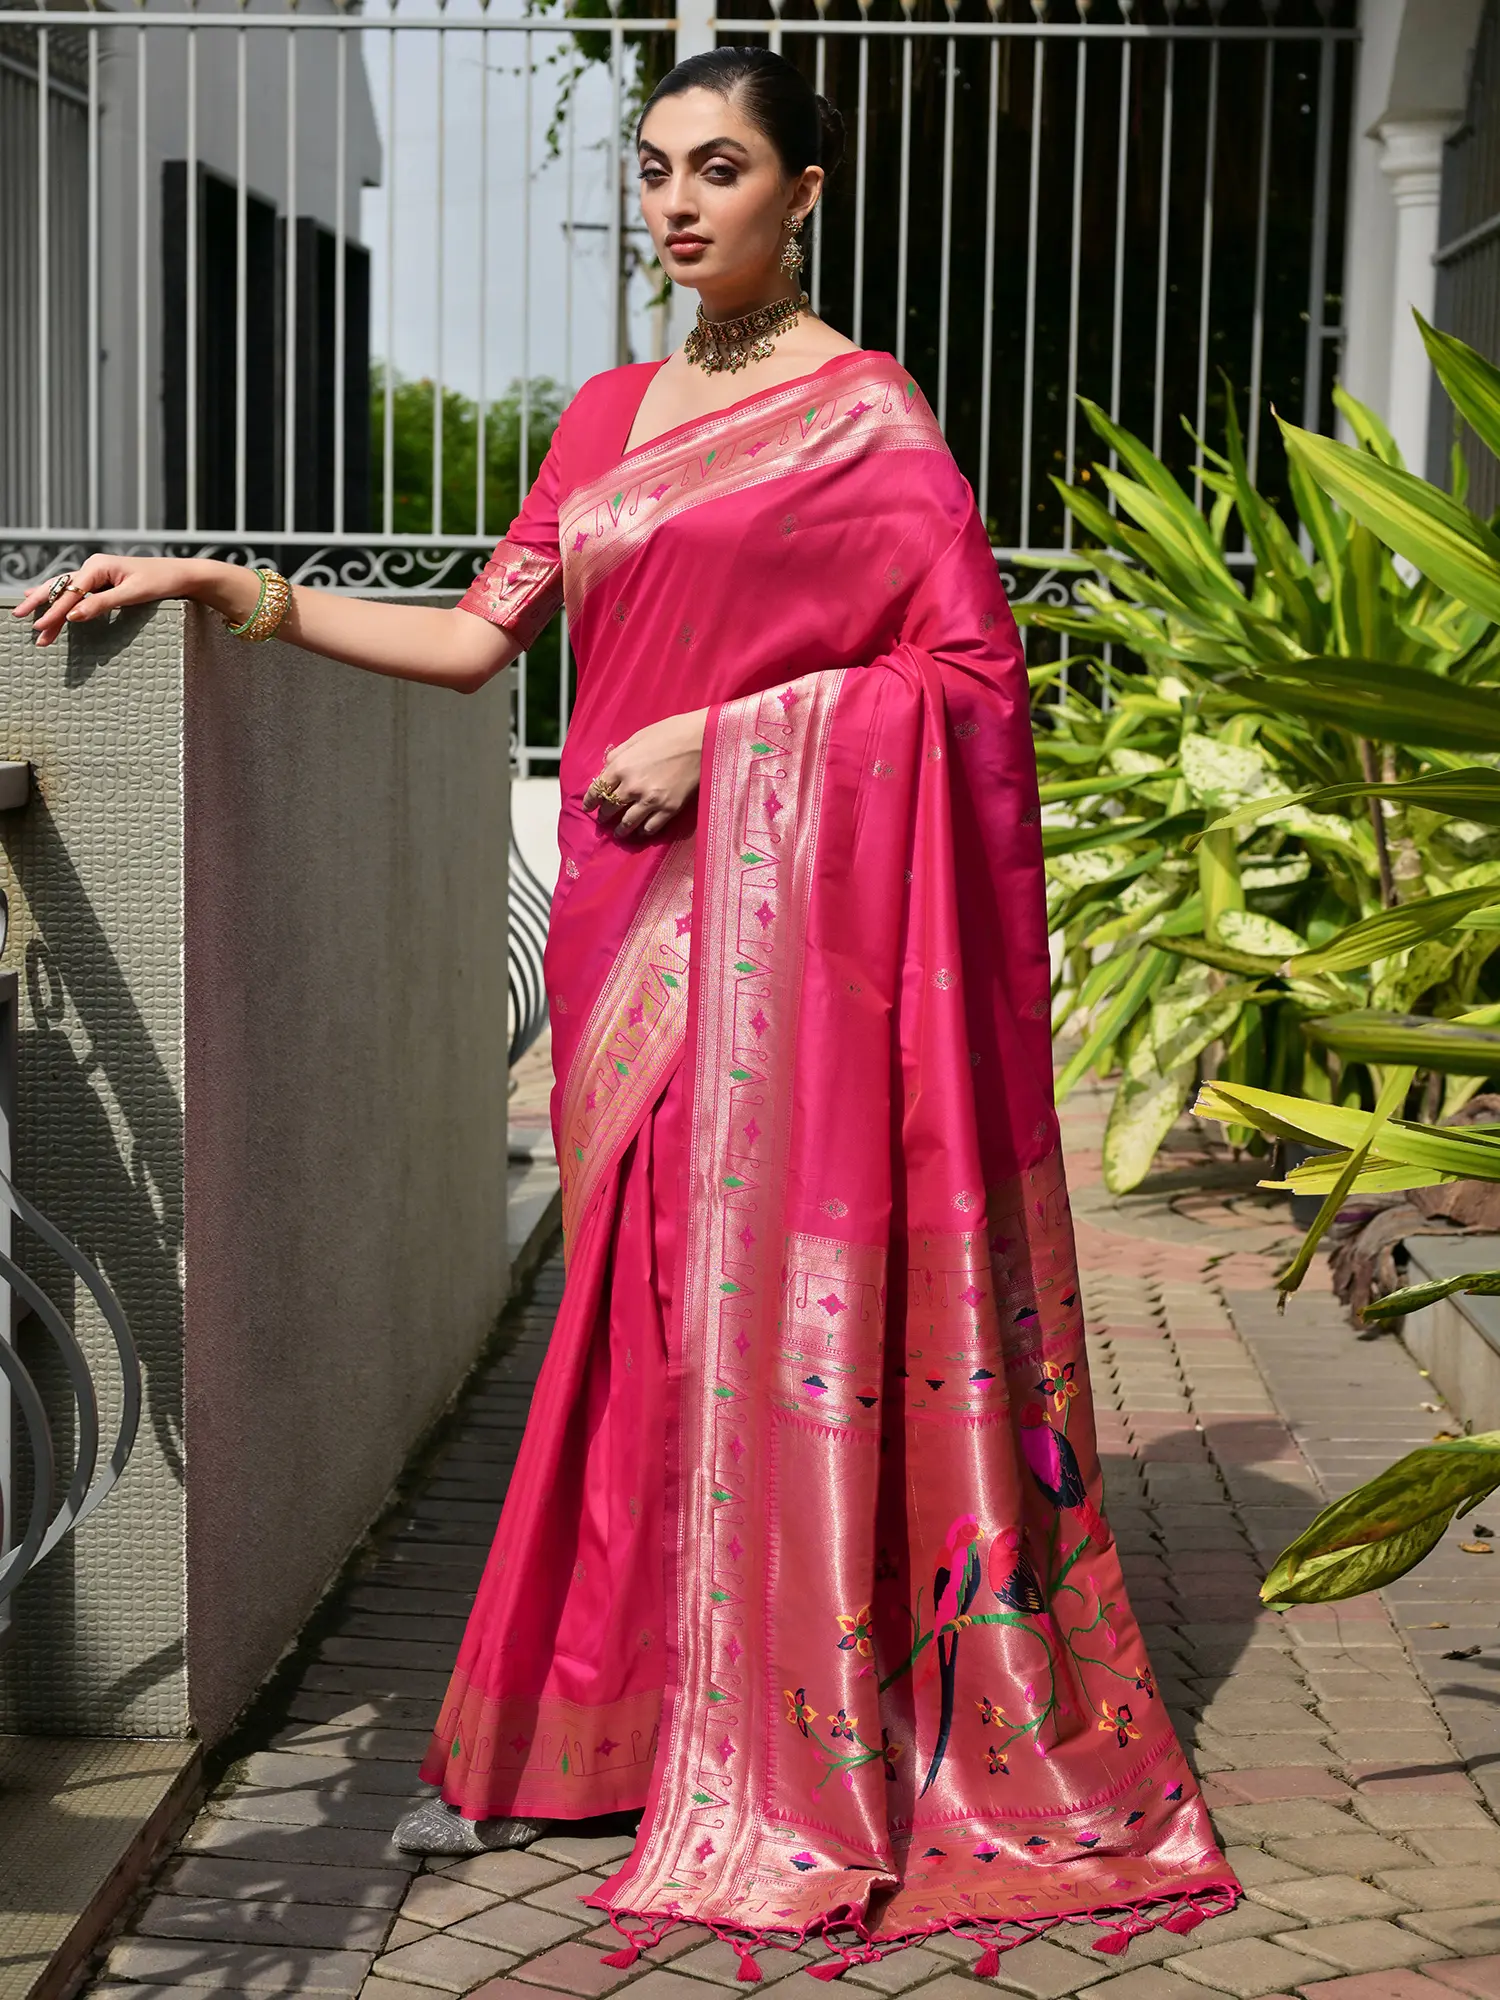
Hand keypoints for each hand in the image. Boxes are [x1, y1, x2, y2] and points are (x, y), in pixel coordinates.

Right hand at [11, 555, 256, 647]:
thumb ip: (102, 604)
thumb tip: (74, 616)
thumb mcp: (133, 595)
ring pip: (65, 590)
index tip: (41, 628)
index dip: (54, 612)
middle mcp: (93, 567)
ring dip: (48, 604)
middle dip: (41, 605)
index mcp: (98, 566)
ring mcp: (98, 574)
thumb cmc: (162, 582)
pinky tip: (45, 599)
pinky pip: (76, 591)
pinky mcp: (104, 582)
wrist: (182, 574)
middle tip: (20, 619)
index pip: (70, 593)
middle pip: (61, 588)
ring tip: (26, 614)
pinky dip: (60, 597)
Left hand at [585, 709, 707, 837]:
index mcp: (621, 767)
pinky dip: (643, 832)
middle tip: (603, 820)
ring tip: (618, 833)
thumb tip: (608, 766)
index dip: (590, 801)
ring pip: (628, 823)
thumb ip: (619, 754)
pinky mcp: (668, 809)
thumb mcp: (638, 737)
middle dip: (604, 816)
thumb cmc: (670, 732)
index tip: (588, 807)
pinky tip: (641, 832)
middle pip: (610, 808)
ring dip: (620, 829)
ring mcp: (650, 800)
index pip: (597, 790)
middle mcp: (631, 787)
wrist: (702, 740)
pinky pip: (651, 828)